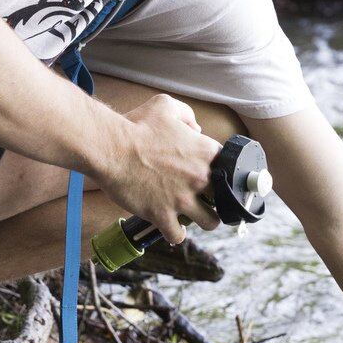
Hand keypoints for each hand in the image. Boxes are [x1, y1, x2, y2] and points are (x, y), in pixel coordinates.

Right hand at [92, 93, 221, 244]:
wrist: (112, 148)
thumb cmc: (136, 126)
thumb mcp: (165, 106)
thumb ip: (187, 115)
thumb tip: (196, 129)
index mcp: (205, 152)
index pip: (230, 168)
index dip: (222, 172)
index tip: (213, 175)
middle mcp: (200, 177)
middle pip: (225, 198)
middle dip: (217, 199)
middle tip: (204, 197)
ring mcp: (183, 199)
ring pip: (210, 222)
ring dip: (203, 220)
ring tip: (193, 216)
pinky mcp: (163, 215)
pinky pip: (178, 236)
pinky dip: (175, 234)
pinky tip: (171, 227)